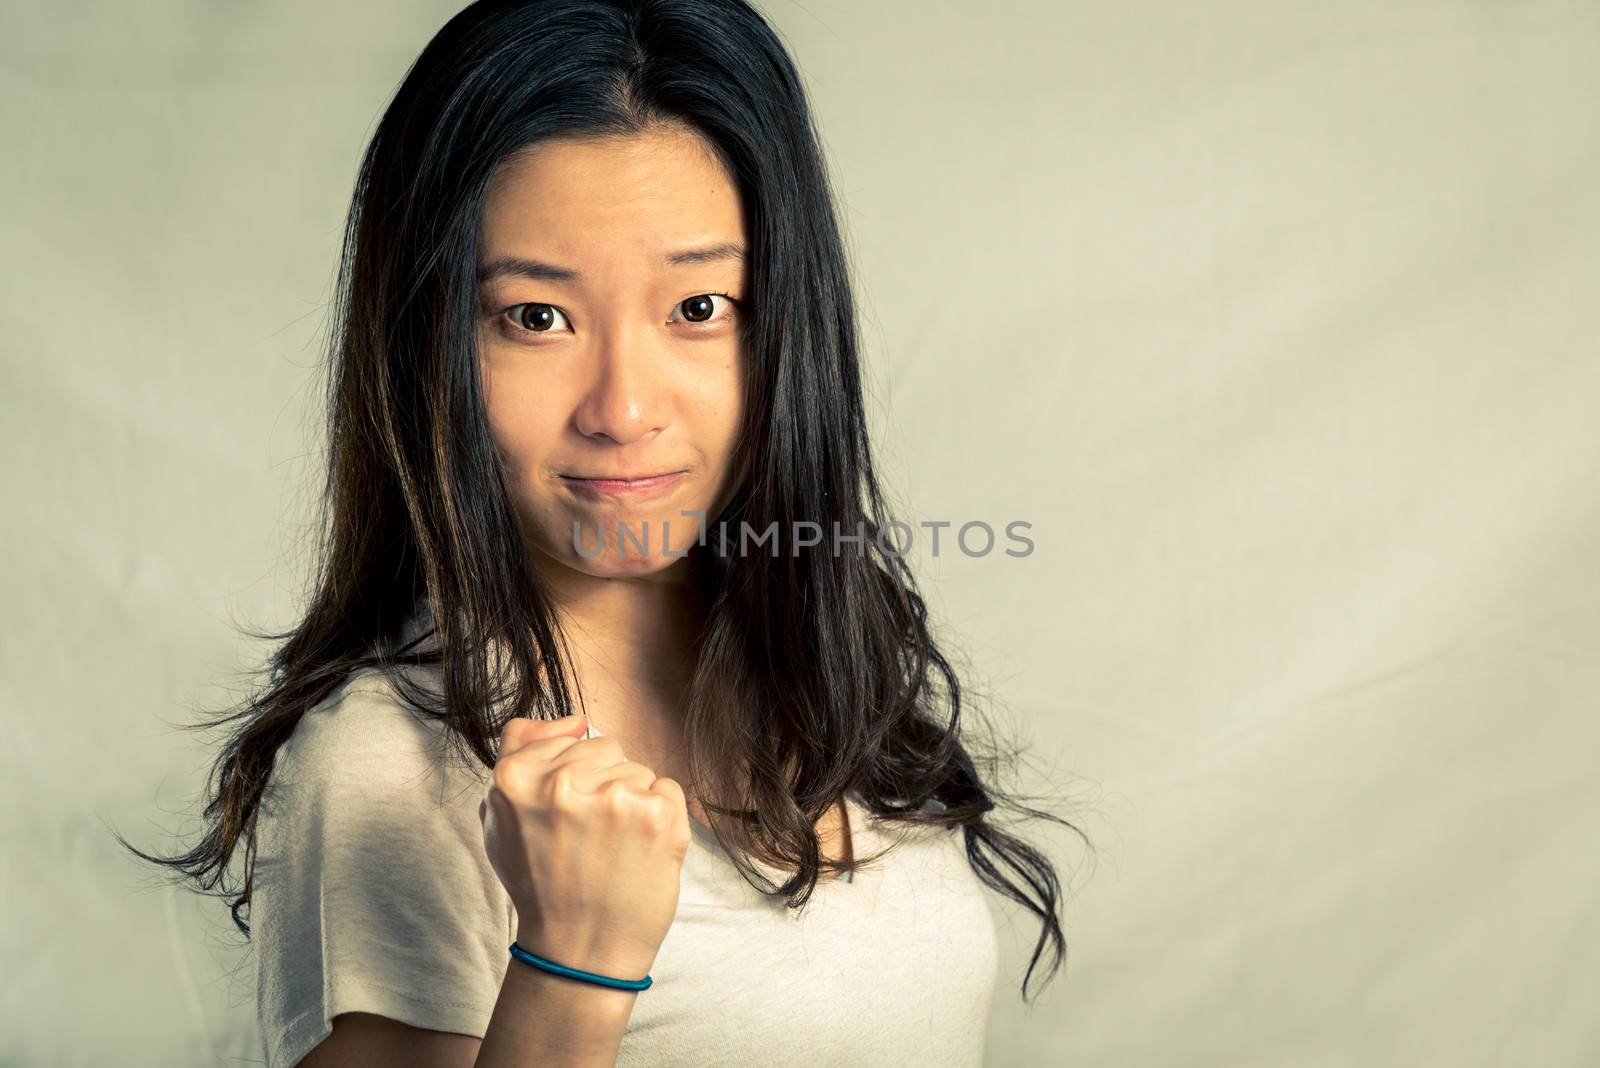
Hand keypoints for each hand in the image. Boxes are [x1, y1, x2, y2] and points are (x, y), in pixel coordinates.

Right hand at [480, 714, 690, 980]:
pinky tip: (638, 852)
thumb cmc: (541, 884)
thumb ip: (519, 753)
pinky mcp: (657, 815)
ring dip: (632, 805)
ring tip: (612, 850)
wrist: (578, 952)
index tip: (564, 817)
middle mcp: (562, 782)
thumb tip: (575, 720)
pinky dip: (661, 818)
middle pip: (606, 749)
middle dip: (603, 785)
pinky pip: (668, 789)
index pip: (566, 738)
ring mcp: (614, 797)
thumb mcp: (501, 818)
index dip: (572, 777)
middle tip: (588, 839)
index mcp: (515, 778)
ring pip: (637, 770)